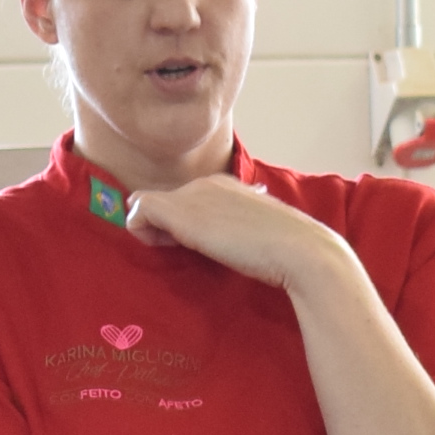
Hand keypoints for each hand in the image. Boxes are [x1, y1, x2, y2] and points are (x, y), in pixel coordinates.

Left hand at [126, 175, 347, 292]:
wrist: (297, 249)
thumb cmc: (286, 251)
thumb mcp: (259, 233)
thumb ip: (240, 229)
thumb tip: (238, 241)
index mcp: (227, 187)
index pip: (187, 198)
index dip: (182, 224)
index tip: (197, 247)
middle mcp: (206, 183)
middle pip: (164, 200)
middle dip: (165, 227)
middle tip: (183, 252)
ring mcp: (192, 194)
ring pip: (144, 203)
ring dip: (151, 230)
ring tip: (174, 251)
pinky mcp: (178, 210)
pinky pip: (137, 211)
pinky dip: (141, 231)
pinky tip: (166, 249)